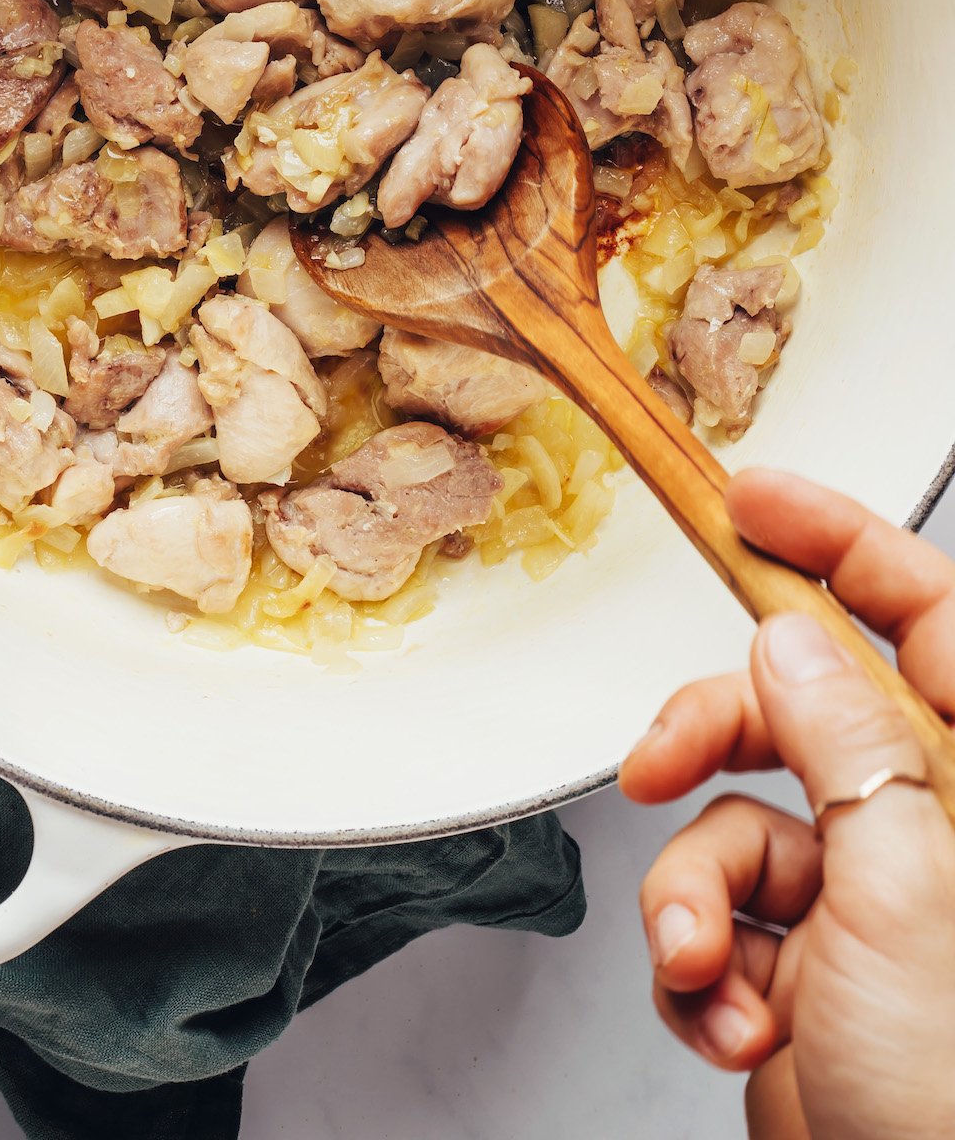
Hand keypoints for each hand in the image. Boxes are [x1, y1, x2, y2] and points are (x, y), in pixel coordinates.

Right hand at [620, 467, 954, 1139]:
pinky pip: (709, 912)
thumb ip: (846, 748)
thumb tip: (790, 645)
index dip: (842, 543)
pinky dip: (694, 964)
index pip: (926, 615)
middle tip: (654, 766)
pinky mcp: (798, 968)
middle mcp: (924, 830)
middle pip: (792, 710)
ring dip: (692, 897)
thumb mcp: (904, 894)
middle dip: (707, 742)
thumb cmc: (953, 1100)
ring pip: (730, 820)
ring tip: (706, 967)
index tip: (750, 499)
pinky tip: (725, 1018)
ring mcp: (860, 901)